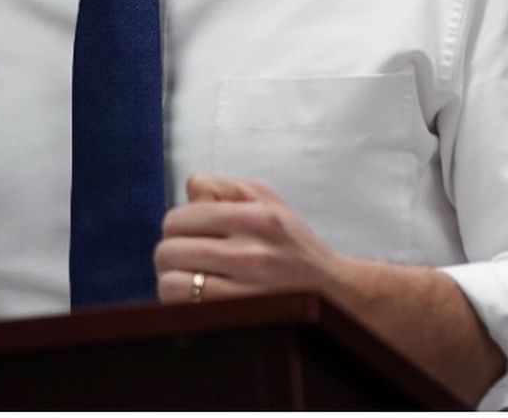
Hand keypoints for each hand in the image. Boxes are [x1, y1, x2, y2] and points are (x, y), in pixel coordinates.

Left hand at [153, 173, 349, 303]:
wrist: (339, 296)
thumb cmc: (296, 247)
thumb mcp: (269, 201)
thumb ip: (224, 186)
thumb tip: (189, 189)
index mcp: (257, 218)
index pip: (178, 219)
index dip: (176, 229)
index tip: (187, 238)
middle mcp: (253, 253)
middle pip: (168, 251)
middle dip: (170, 257)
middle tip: (186, 262)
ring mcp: (249, 291)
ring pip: (171, 284)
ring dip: (173, 284)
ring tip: (190, 283)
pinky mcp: (245, 320)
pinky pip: (186, 312)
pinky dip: (183, 307)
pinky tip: (199, 302)